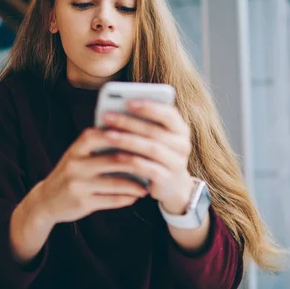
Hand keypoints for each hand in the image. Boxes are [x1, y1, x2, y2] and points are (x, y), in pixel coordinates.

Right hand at [10, 128, 149, 261]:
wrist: (46, 200)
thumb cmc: (72, 172)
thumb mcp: (80, 154)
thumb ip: (102, 143)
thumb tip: (136, 135)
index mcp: (78, 146)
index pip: (107, 135)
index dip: (130, 136)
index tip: (151, 138)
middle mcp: (76, 163)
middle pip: (115, 160)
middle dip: (139, 162)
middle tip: (157, 164)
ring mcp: (78, 184)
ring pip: (116, 183)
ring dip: (136, 184)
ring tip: (148, 184)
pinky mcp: (82, 203)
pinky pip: (112, 200)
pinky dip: (127, 197)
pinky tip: (137, 195)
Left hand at [102, 99, 194, 214]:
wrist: (173, 187)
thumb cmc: (157, 154)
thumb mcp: (155, 138)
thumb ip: (143, 124)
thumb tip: (115, 111)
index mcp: (180, 129)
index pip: (169, 114)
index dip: (149, 107)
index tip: (128, 101)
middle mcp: (182, 144)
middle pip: (154, 131)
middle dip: (128, 122)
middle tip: (107, 116)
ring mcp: (177, 163)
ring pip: (152, 149)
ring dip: (128, 140)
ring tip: (108, 135)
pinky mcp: (168, 179)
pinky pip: (150, 169)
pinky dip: (133, 161)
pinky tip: (117, 156)